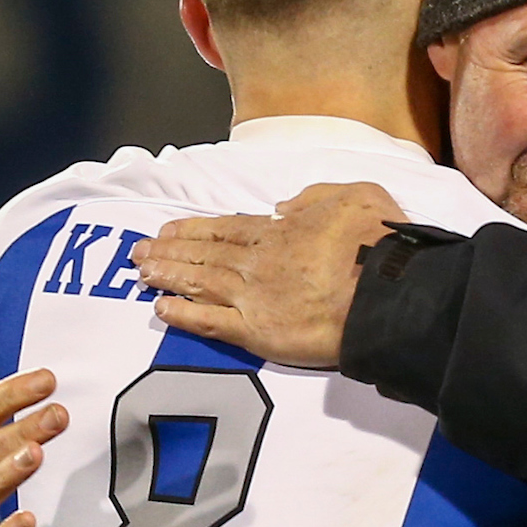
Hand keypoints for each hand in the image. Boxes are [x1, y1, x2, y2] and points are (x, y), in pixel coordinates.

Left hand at [132, 182, 404, 365]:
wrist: (386, 292)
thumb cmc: (377, 242)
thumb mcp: (355, 194)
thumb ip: (314, 196)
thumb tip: (282, 207)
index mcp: (280, 231)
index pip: (226, 227)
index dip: (194, 228)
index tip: (168, 229)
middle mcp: (257, 262)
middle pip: (204, 253)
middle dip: (169, 251)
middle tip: (139, 250)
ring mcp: (253, 297)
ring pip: (199, 283)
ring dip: (167, 276)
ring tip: (141, 273)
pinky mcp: (257, 332)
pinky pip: (209, 322)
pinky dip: (183, 314)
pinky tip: (161, 309)